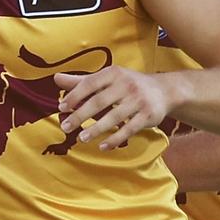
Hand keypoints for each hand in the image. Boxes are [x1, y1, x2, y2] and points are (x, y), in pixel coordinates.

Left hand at [55, 67, 172, 150]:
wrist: (164, 91)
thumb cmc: (128, 85)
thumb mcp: (107, 79)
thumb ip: (82, 81)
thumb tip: (56, 78)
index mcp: (113, 73)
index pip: (90, 84)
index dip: (75, 95)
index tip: (62, 107)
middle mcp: (126, 84)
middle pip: (99, 102)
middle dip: (80, 115)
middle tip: (65, 127)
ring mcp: (138, 100)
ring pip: (113, 117)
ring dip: (96, 129)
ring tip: (81, 138)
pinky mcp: (148, 115)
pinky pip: (129, 129)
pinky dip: (115, 139)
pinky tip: (102, 146)